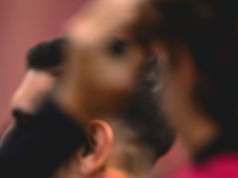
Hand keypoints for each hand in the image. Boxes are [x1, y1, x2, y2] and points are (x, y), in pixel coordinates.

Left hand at [56, 0, 149, 124]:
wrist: (75, 107)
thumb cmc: (104, 99)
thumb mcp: (129, 78)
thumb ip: (141, 49)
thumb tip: (154, 27)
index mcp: (93, 41)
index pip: (128, 12)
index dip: (148, 14)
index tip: (162, 21)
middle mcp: (81, 29)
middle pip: (117, 3)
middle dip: (138, 7)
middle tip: (155, 18)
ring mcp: (76, 27)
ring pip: (108, 3)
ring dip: (127, 7)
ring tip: (146, 18)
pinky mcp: (77, 28)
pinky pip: (101, 9)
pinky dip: (117, 11)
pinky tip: (131, 21)